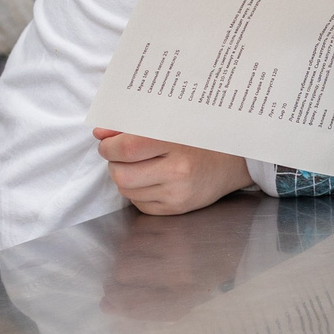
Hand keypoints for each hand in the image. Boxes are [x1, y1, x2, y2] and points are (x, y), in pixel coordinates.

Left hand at [94, 129, 254, 214]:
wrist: (234, 161)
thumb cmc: (201, 137)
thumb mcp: (172, 124)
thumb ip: (134, 126)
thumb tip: (100, 132)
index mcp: (176, 144)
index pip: (127, 148)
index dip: (109, 145)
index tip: (107, 141)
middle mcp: (177, 172)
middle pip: (122, 174)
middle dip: (113, 163)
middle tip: (120, 154)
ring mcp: (177, 194)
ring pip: (127, 190)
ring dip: (124, 177)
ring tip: (138, 165)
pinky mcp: (176, 209)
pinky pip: (139, 204)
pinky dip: (137, 192)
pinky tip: (150, 180)